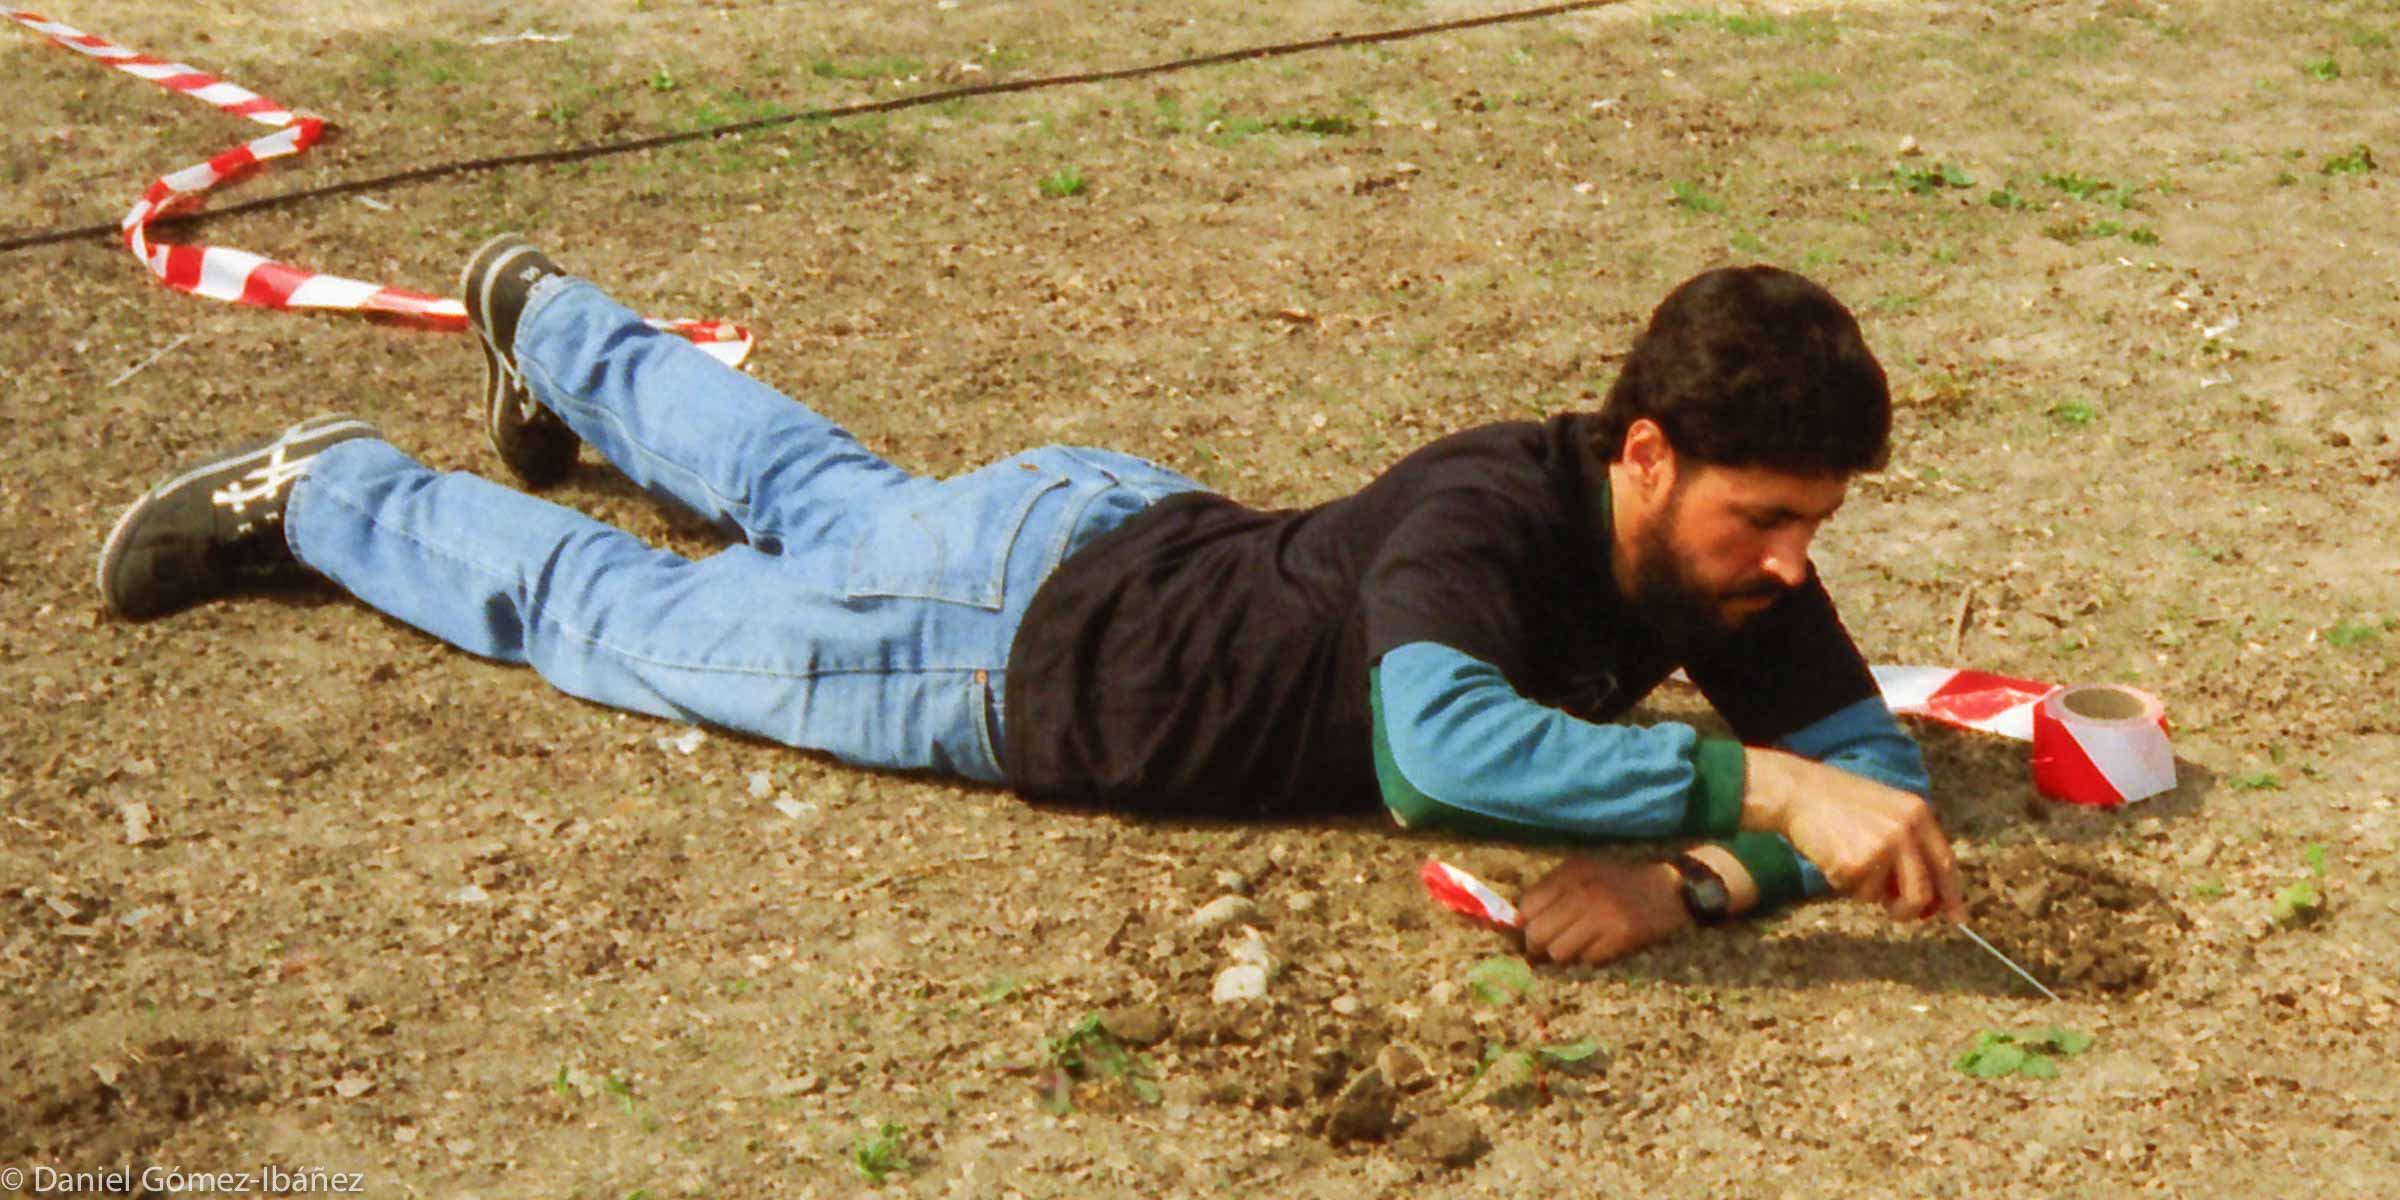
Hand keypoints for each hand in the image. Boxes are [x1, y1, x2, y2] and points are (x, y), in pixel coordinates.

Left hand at [1520, 857, 1691, 965]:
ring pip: (1559, 951)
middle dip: (1539, 945)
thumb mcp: (1586, 873)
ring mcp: (1604, 913)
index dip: (1526, 923)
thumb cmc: (1620, 882)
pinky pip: (1588, 959)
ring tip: (1576, 948)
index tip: (1534, 930)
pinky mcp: (1623, 934)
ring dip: (1564, 954)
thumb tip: (1518, 922)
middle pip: (1538, 932)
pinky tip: (1599, 948)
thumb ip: (1553, 890)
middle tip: (1548, 949)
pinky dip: (1589, 958)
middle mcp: (1585, 891)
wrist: (1670, 888)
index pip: (1528, 905)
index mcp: (1572, 872)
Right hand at [1742, 747, 1962, 921]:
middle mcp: (1906, 831)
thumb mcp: (1887, 810)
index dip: (1951, 894)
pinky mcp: (1855, 864)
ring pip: (1886, 898)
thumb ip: (1910, 844)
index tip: (1957, 916)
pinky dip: (1844, 884)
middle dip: (1911, 910)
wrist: (1798, 791)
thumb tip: (1927, 894)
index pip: (1945, 863)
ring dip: (1867, 891)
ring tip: (1847, 860)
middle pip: (1923, 892)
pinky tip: (1832, 858)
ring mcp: (1882, 848)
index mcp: (1918, 814)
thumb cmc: (1838, 802)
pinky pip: (1857, 894)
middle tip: (1898, 913)